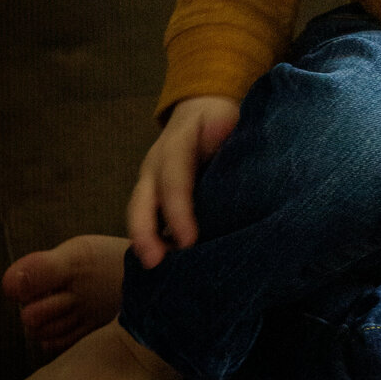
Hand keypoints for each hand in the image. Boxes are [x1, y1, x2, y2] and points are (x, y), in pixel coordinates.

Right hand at [126, 96, 240, 268]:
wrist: (204, 109)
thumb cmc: (223, 119)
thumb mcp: (230, 119)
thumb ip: (234, 135)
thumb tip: (241, 146)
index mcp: (177, 142)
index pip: (174, 178)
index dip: (178, 210)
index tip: (188, 241)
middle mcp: (157, 163)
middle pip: (142, 199)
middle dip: (146, 232)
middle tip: (155, 262)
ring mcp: (150, 180)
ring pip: (138, 212)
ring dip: (144, 241)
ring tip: (155, 271)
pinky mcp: (154, 195)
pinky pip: (146, 219)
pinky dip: (151, 241)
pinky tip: (163, 266)